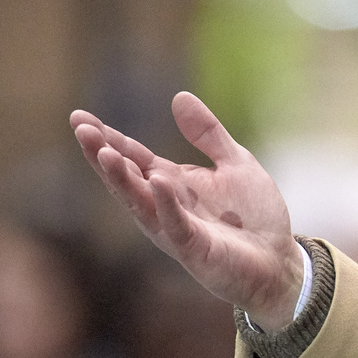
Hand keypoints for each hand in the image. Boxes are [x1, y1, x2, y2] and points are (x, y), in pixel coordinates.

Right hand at [71, 92, 303, 329]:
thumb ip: (208, 133)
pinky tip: (157, 181)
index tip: (79, 118)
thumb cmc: (254, 217)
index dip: (108, 138)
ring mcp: (177, 229)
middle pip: (127, 178)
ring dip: (121, 179)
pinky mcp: (195, 249)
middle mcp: (166, 206)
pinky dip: (166, 204)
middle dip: (102, 155)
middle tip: (81, 130)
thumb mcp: (235, 162)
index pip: (134, 158)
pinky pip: (176, 225)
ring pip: (141, 203)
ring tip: (104, 152)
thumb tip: (178, 96)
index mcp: (173, 184)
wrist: (278, 261)